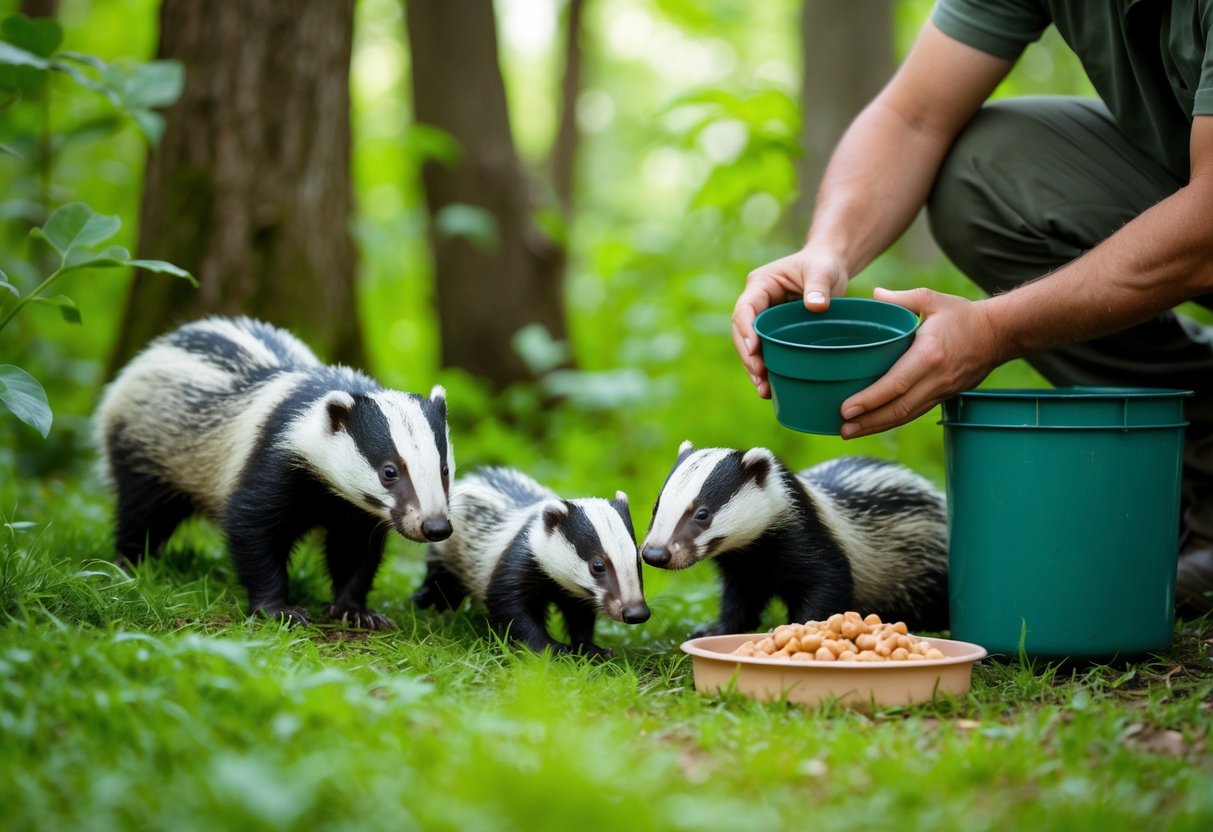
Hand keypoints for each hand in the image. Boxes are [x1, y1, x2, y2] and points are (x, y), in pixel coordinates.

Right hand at [732, 246, 849, 397]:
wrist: (829, 267)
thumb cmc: (824, 264)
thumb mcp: (822, 270)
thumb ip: (818, 286)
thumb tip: (816, 306)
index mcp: (761, 284)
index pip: (745, 309)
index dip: (745, 330)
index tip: (754, 350)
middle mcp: (757, 303)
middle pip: (741, 332)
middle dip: (748, 356)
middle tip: (759, 376)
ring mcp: (763, 319)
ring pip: (750, 346)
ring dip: (754, 368)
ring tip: (763, 389)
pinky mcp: (773, 332)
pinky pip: (765, 352)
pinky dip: (767, 369)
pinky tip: (772, 389)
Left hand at [838, 286, 1005, 437]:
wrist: (1000, 334)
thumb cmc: (963, 315)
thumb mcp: (932, 299)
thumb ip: (901, 298)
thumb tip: (873, 295)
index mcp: (929, 354)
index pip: (896, 384)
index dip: (870, 400)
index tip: (846, 409)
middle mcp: (935, 378)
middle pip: (898, 408)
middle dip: (868, 421)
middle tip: (841, 428)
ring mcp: (941, 390)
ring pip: (906, 416)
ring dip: (877, 426)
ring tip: (849, 432)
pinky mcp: (944, 396)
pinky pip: (915, 413)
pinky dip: (893, 421)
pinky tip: (874, 424)